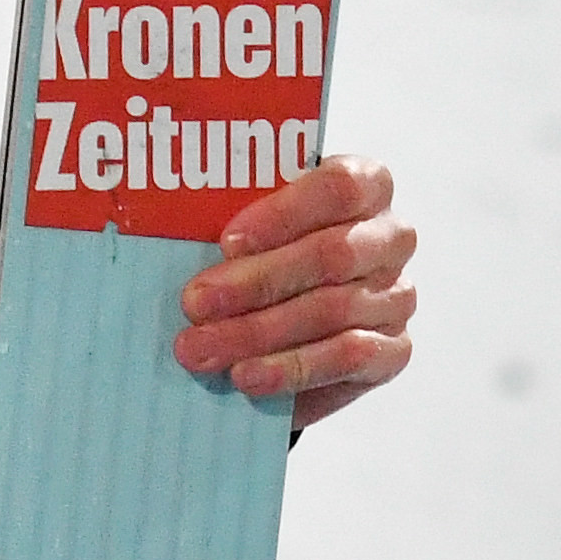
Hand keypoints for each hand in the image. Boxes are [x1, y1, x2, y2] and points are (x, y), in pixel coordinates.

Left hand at [171, 154, 415, 429]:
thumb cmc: (265, 241)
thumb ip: (226, 209)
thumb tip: (164, 218)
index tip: (227, 241)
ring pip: (333, 311)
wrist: (290, 300)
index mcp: (365, 183)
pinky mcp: (394, 349)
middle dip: (255, 282)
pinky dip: (293, 369)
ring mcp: (396, 295)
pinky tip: (248, 377)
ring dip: (260, 334)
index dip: (283, 213)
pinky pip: (349, 358)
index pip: (339, 187)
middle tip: (195, 304)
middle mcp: (389, 237)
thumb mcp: (247, 214)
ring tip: (205, 349)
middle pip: (332, 254)